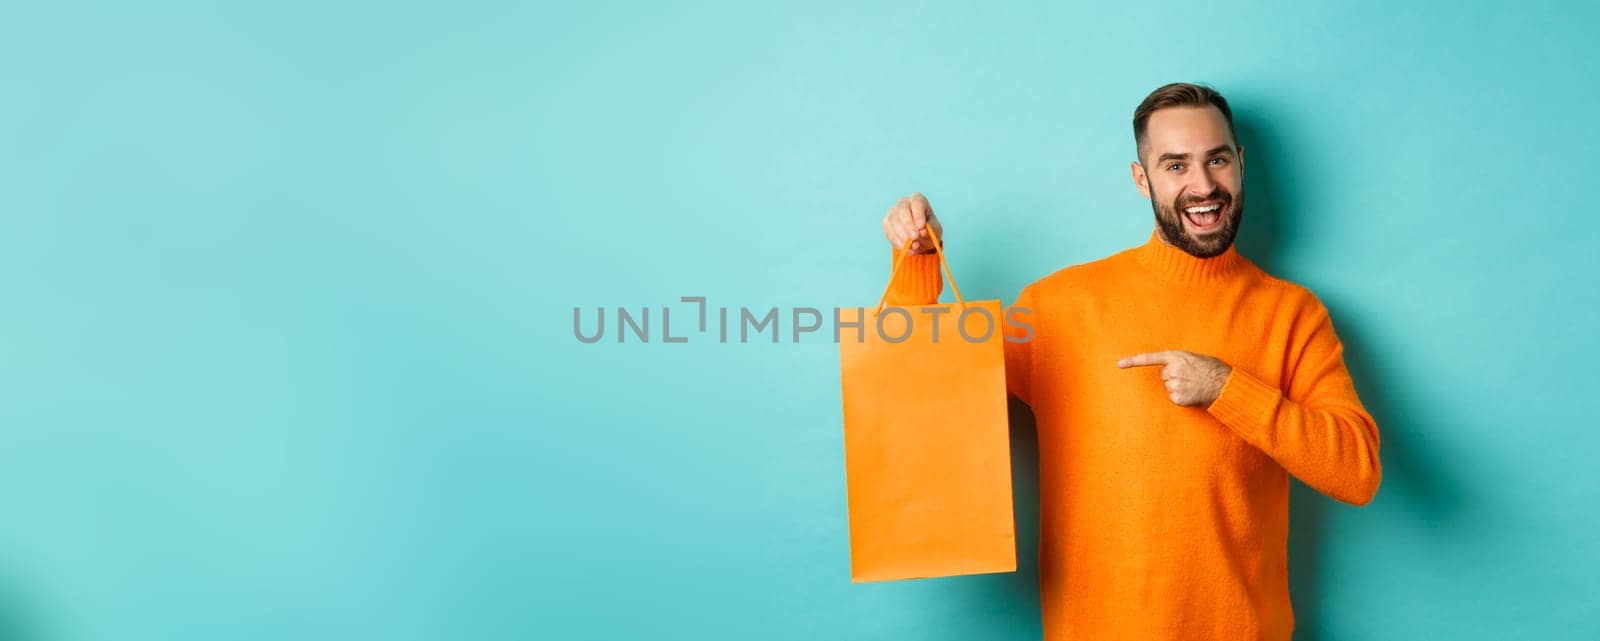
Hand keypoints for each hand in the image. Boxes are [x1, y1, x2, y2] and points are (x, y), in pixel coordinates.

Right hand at [881, 192, 943, 253]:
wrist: (920, 239)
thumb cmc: (929, 230)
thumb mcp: (935, 230)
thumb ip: (931, 230)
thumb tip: (922, 231)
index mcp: (918, 199)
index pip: (917, 202)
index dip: (918, 214)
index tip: (921, 226)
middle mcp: (903, 203)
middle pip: (902, 210)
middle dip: (908, 225)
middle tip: (915, 237)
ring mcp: (892, 212)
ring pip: (893, 221)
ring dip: (903, 236)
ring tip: (914, 246)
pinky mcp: (886, 223)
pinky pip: (889, 232)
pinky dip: (898, 243)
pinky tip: (907, 249)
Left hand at [1117, 350, 1232, 406]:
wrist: (1225, 385)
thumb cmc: (1213, 370)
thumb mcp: (1196, 358)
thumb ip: (1180, 362)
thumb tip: (1170, 370)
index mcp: (1177, 356)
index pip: (1151, 358)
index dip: (1133, 361)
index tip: (1119, 364)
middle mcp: (1173, 369)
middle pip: (1163, 376)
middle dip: (1173, 377)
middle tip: (1190, 378)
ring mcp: (1174, 384)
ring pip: (1168, 388)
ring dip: (1178, 388)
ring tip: (1194, 386)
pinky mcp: (1177, 398)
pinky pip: (1174, 398)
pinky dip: (1182, 398)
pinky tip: (1193, 394)